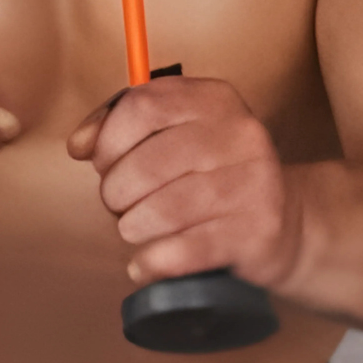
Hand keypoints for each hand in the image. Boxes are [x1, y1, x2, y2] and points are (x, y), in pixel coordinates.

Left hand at [66, 77, 298, 288]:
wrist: (283, 221)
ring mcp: (252, 183)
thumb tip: (79, 144)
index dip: (107, 142)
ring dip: (133, 228)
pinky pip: (181, 251)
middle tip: (123, 206)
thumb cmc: (209, 177)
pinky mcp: (256, 231)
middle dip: (115, 195)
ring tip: (140, 229)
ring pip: (159, 212)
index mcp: (213, 100)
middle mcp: (239, 134)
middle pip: (142, 166)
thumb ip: (118, 129)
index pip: (140, 106)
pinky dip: (151, 262)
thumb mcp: (172, 136)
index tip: (105, 163)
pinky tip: (147, 262)